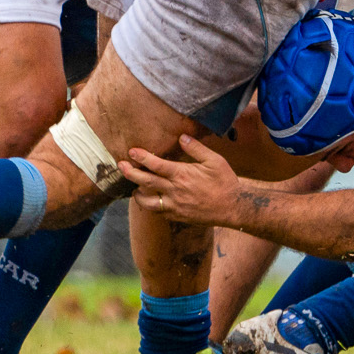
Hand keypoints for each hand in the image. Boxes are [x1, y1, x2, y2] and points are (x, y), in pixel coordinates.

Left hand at [119, 135, 237, 225]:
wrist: (233, 207)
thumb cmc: (225, 182)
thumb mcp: (214, 160)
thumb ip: (196, 148)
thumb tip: (182, 137)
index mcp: (182, 175)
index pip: (155, 165)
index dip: (141, 157)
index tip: (131, 152)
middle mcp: (174, 191)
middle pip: (145, 182)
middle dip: (130, 173)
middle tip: (120, 166)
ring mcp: (174, 206)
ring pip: (147, 202)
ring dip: (137, 194)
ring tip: (134, 188)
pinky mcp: (177, 216)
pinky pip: (159, 211)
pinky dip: (152, 206)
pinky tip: (152, 200)